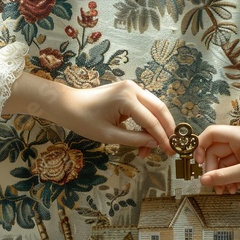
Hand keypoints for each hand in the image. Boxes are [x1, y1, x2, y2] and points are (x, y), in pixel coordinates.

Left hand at [4, 74, 176, 155]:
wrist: (68, 105)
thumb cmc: (84, 120)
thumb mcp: (109, 135)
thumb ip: (135, 140)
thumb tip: (156, 144)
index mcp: (127, 98)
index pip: (151, 121)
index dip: (162, 138)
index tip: (170, 151)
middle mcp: (133, 89)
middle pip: (159, 109)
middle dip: (167, 130)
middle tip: (171, 148)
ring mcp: (132, 88)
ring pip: (155, 108)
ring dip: (157, 128)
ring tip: (152, 149)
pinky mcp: (129, 92)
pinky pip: (146, 108)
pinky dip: (148, 123)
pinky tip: (145, 139)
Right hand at [195, 125, 239, 193]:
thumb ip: (225, 176)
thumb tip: (204, 180)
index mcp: (238, 135)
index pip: (210, 134)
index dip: (200, 147)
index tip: (198, 164)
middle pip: (215, 151)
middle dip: (213, 170)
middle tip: (215, 186)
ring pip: (225, 161)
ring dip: (223, 176)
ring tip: (225, 191)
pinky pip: (235, 166)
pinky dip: (232, 177)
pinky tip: (235, 188)